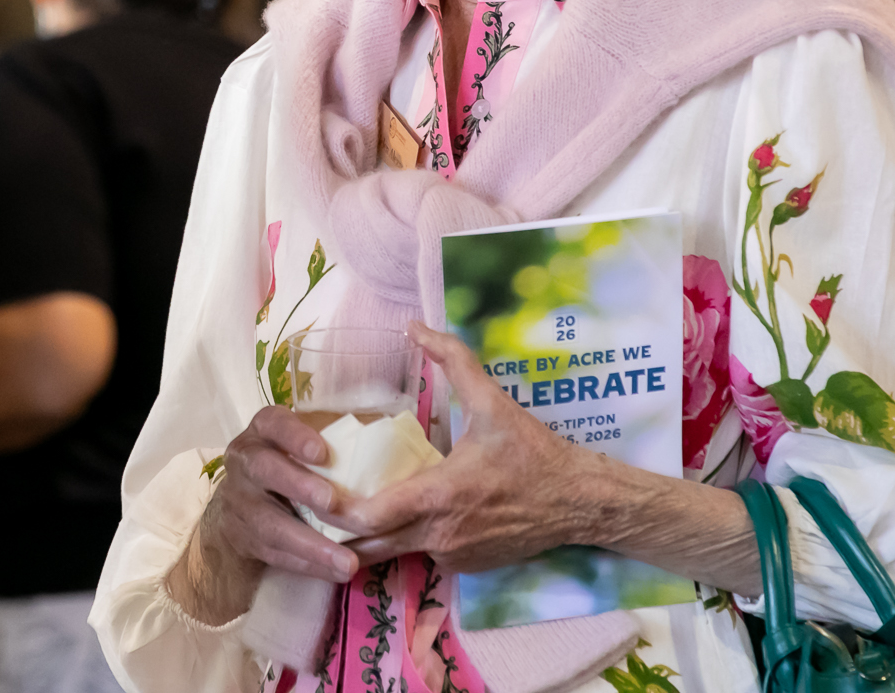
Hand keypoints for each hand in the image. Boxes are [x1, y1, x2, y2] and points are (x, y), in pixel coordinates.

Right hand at [164, 406, 359, 623]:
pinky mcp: (241, 536)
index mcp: (264, 430)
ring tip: (346, 561)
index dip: (294, 436)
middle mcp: (245, 461)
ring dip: (309, 544)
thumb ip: (338, 438)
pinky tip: (336, 572)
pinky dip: (307, 564)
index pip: (274, 423)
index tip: (322, 453)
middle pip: (264, 469)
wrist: (246, 495)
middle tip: (331, 503)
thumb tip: (388, 440)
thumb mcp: (307, 440)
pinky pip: (275, 553)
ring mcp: (239, 500)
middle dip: (298, 486)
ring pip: (269, 523)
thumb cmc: (295, 460)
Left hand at [338, 323, 591, 569]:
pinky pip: (425, 556)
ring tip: (353, 506)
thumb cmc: (532, 452)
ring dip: (375, 536)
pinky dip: (411, 539)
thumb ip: (452, 359)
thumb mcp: (492, 401)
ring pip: (396, 553)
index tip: (315, 492)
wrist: (579, 501)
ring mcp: (453, 556)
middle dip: (340, 531)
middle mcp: (440, 534)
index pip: (371, 517)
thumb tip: (413, 326)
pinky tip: (408, 515)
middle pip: (370, 547)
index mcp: (439, 495)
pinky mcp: (466, 568)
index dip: (336, 510)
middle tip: (317, 504)